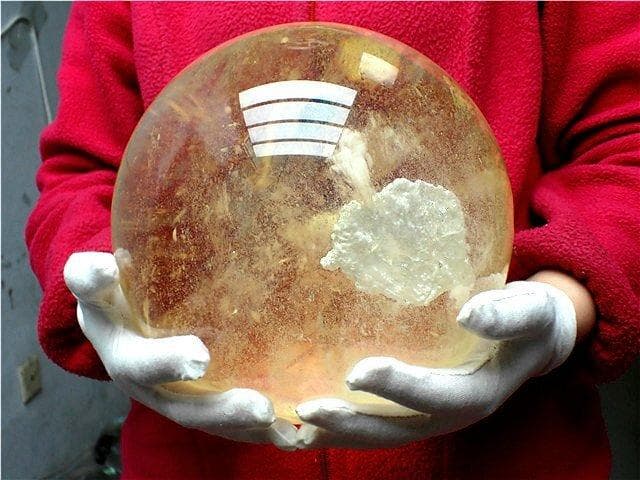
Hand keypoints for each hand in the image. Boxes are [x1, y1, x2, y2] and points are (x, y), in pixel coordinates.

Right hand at [64, 252, 296, 449]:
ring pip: (209, 421)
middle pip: (181, 405)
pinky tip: (287, 431)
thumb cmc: (113, 294)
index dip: (164, 363)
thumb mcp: (96, 281)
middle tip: (258, 405)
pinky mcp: (195, 404)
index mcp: (122, 354)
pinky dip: (255, 432)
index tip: (202, 358)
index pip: (136, 362)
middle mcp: (147, 387)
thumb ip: (92, 275)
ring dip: (244, 424)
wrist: (113, 322)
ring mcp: (171, 400)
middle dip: (217, 407)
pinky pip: (225, 425)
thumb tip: (103, 265)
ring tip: (280, 420)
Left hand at [295, 281, 576, 448]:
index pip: (435, 397)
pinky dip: (336, 429)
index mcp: (476, 393)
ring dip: (337, 432)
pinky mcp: (410, 409)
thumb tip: (468, 313)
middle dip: (353, 422)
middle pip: (396, 429)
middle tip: (309, 408)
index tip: (357, 373)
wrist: (530, 339)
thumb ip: (506, 314)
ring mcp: (426, 417)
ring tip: (293, 424)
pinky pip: (372, 423)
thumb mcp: (529, 311)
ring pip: (379, 434)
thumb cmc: (528, 319)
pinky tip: (299, 422)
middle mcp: (447, 414)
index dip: (398, 388)